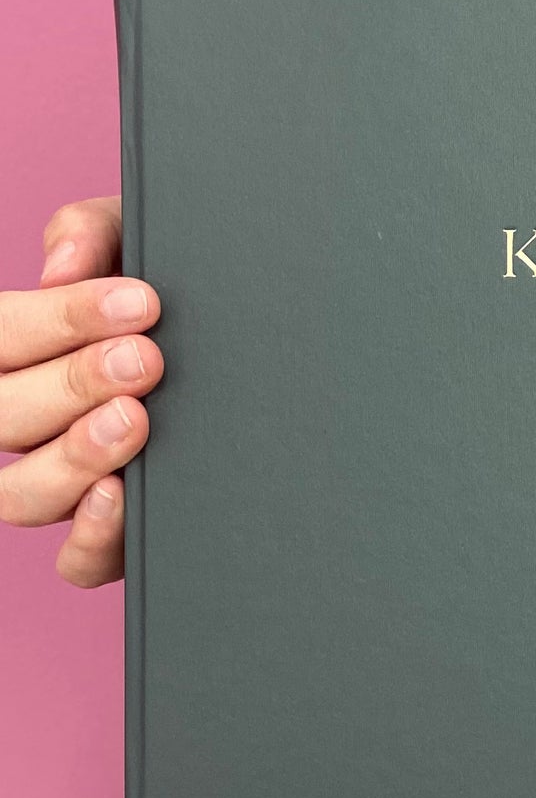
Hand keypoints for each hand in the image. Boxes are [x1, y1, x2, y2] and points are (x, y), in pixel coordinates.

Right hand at [1, 197, 162, 586]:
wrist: (249, 341)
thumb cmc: (173, 291)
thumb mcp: (140, 243)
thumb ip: (97, 234)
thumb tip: (65, 266)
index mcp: (15, 350)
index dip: (55, 321)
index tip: (140, 302)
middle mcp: (23, 419)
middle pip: (3, 417)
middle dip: (72, 384)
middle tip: (146, 360)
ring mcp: (60, 480)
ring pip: (22, 495)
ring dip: (73, 458)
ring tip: (136, 421)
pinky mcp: (110, 530)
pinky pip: (76, 562)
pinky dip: (93, 538)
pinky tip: (125, 495)